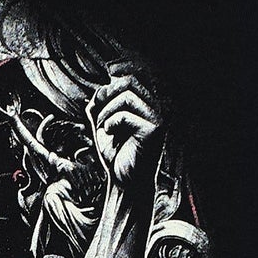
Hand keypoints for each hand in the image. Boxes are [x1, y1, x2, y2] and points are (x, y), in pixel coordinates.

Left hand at [88, 71, 160, 189]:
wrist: (124, 180)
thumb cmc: (116, 153)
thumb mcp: (103, 123)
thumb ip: (101, 104)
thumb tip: (100, 88)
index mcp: (147, 104)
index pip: (134, 77)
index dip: (116, 77)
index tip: (103, 87)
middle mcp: (156, 108)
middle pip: (129, 82)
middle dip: (107, 95)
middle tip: (99, 114)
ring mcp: (157, 117)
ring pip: (126, 97)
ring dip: (107, 112)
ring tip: (104, 128)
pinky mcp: (154, 129)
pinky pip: (125, 115)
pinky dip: (111, 123)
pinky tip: (111, 134)